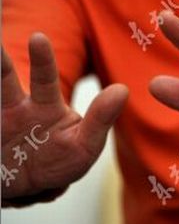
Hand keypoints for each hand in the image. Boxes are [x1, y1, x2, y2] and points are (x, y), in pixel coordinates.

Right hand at [1, 34, 127, 199]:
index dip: (42, 59)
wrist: (31, 186)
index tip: (38, 37)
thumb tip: (122, 89)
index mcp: (45, 105)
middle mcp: (16, 108)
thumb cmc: (62, 160)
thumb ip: (100, 119)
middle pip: (4, 80)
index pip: (44, 78)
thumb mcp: (84, 145)